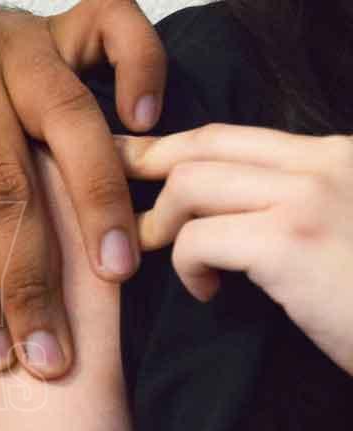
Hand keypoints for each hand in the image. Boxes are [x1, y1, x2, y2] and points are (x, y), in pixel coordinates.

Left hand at [0, 0, 164, 377]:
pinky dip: (140, 67)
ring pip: (66, 123)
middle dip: (29, 280)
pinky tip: (142, 123)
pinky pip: (109, 27)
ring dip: (96, 203)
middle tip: (51, 349)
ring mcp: (4, 42)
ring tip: (115, 270)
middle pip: (3, 186)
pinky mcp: (43, 25)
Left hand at [120, 124, 352, 375]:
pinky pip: (199, 237)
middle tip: (103, 184)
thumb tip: (215, 211)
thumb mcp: (339, 234)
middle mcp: (325, 164)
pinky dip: (188, 265)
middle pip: (202, 146)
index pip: (233, 135)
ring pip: (191, 185)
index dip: (171, 144)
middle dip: (141, 163)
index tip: (130, 157)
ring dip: (162, 223)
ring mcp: (310, 198)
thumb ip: (288, 209)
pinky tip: (207, 293)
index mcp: (336, 158)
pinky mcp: (292, 242)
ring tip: (165, 254)